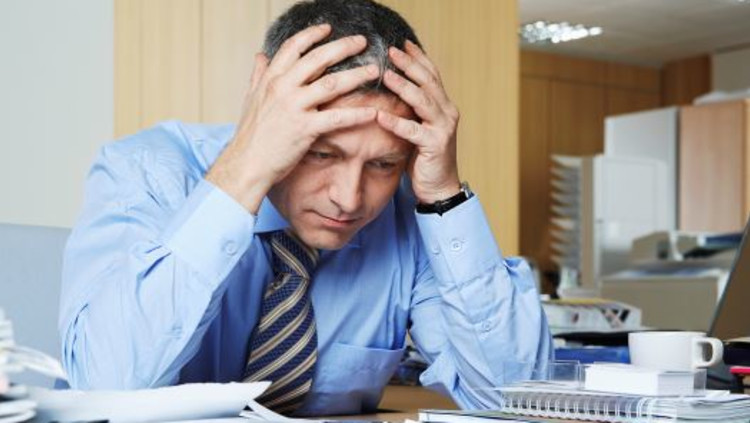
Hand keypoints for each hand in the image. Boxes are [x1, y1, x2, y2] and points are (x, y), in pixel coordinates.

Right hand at [206, 24, 379, 212]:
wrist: (246, 164)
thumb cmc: (250, 135)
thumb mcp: (250, 99)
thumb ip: (258, 75)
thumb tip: (260, 55)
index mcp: (271, 79)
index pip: (293, 47)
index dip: (312, 35)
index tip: (328, 28)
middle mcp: (282, 88)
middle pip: (318, 59)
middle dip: (343, 47)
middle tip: (362, 41)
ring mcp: (294, 107)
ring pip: (331, 84)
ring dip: (356, 75)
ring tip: (374, 70)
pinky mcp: (305, 129)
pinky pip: (337, 118)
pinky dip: (357, 114)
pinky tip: (373, 112)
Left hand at [376, 40, 460, 203]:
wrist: (439, 187)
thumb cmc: (425, 157)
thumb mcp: (419, 127)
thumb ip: (411, 109)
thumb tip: (390, 90)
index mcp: (443, 106)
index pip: (432, 75)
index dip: (418, 57)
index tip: (403, 42)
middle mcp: (447, 113)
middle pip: (428, 82)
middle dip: (410, 64)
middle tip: (391, 50)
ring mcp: (443, 128)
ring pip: (423, 101)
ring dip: (403, 86)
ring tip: (386, 75)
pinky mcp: (435, 145)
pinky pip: (413, 131)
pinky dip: (396, 123)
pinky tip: (380, 116)